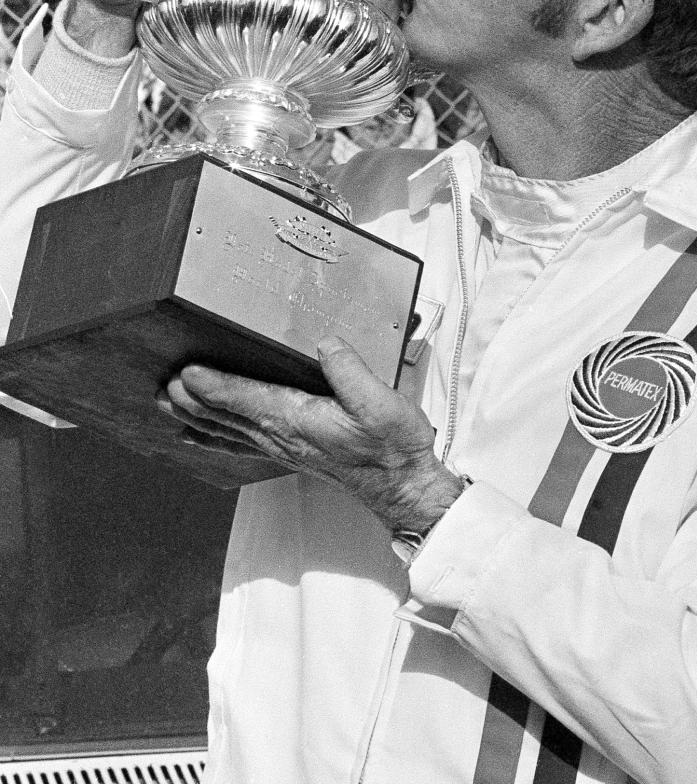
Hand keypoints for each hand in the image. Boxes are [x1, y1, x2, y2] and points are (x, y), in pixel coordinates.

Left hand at [158, 334, 464, 534]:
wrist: (402, 486)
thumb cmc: (393, 446)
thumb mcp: (382, 403)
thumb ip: (352, 373)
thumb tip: (326, 344)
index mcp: (300, 421)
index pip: (247, 401)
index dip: (214, 387)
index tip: (186, 373)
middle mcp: (283, 437)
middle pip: (225, 417)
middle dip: (191, 399)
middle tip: (161, 383)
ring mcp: (282, 448)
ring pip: (226, 430)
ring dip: (194, 415)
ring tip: (165, 403)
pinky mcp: (288, 452)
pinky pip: (239, 443)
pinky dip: (212, 435)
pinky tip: (198, 433)